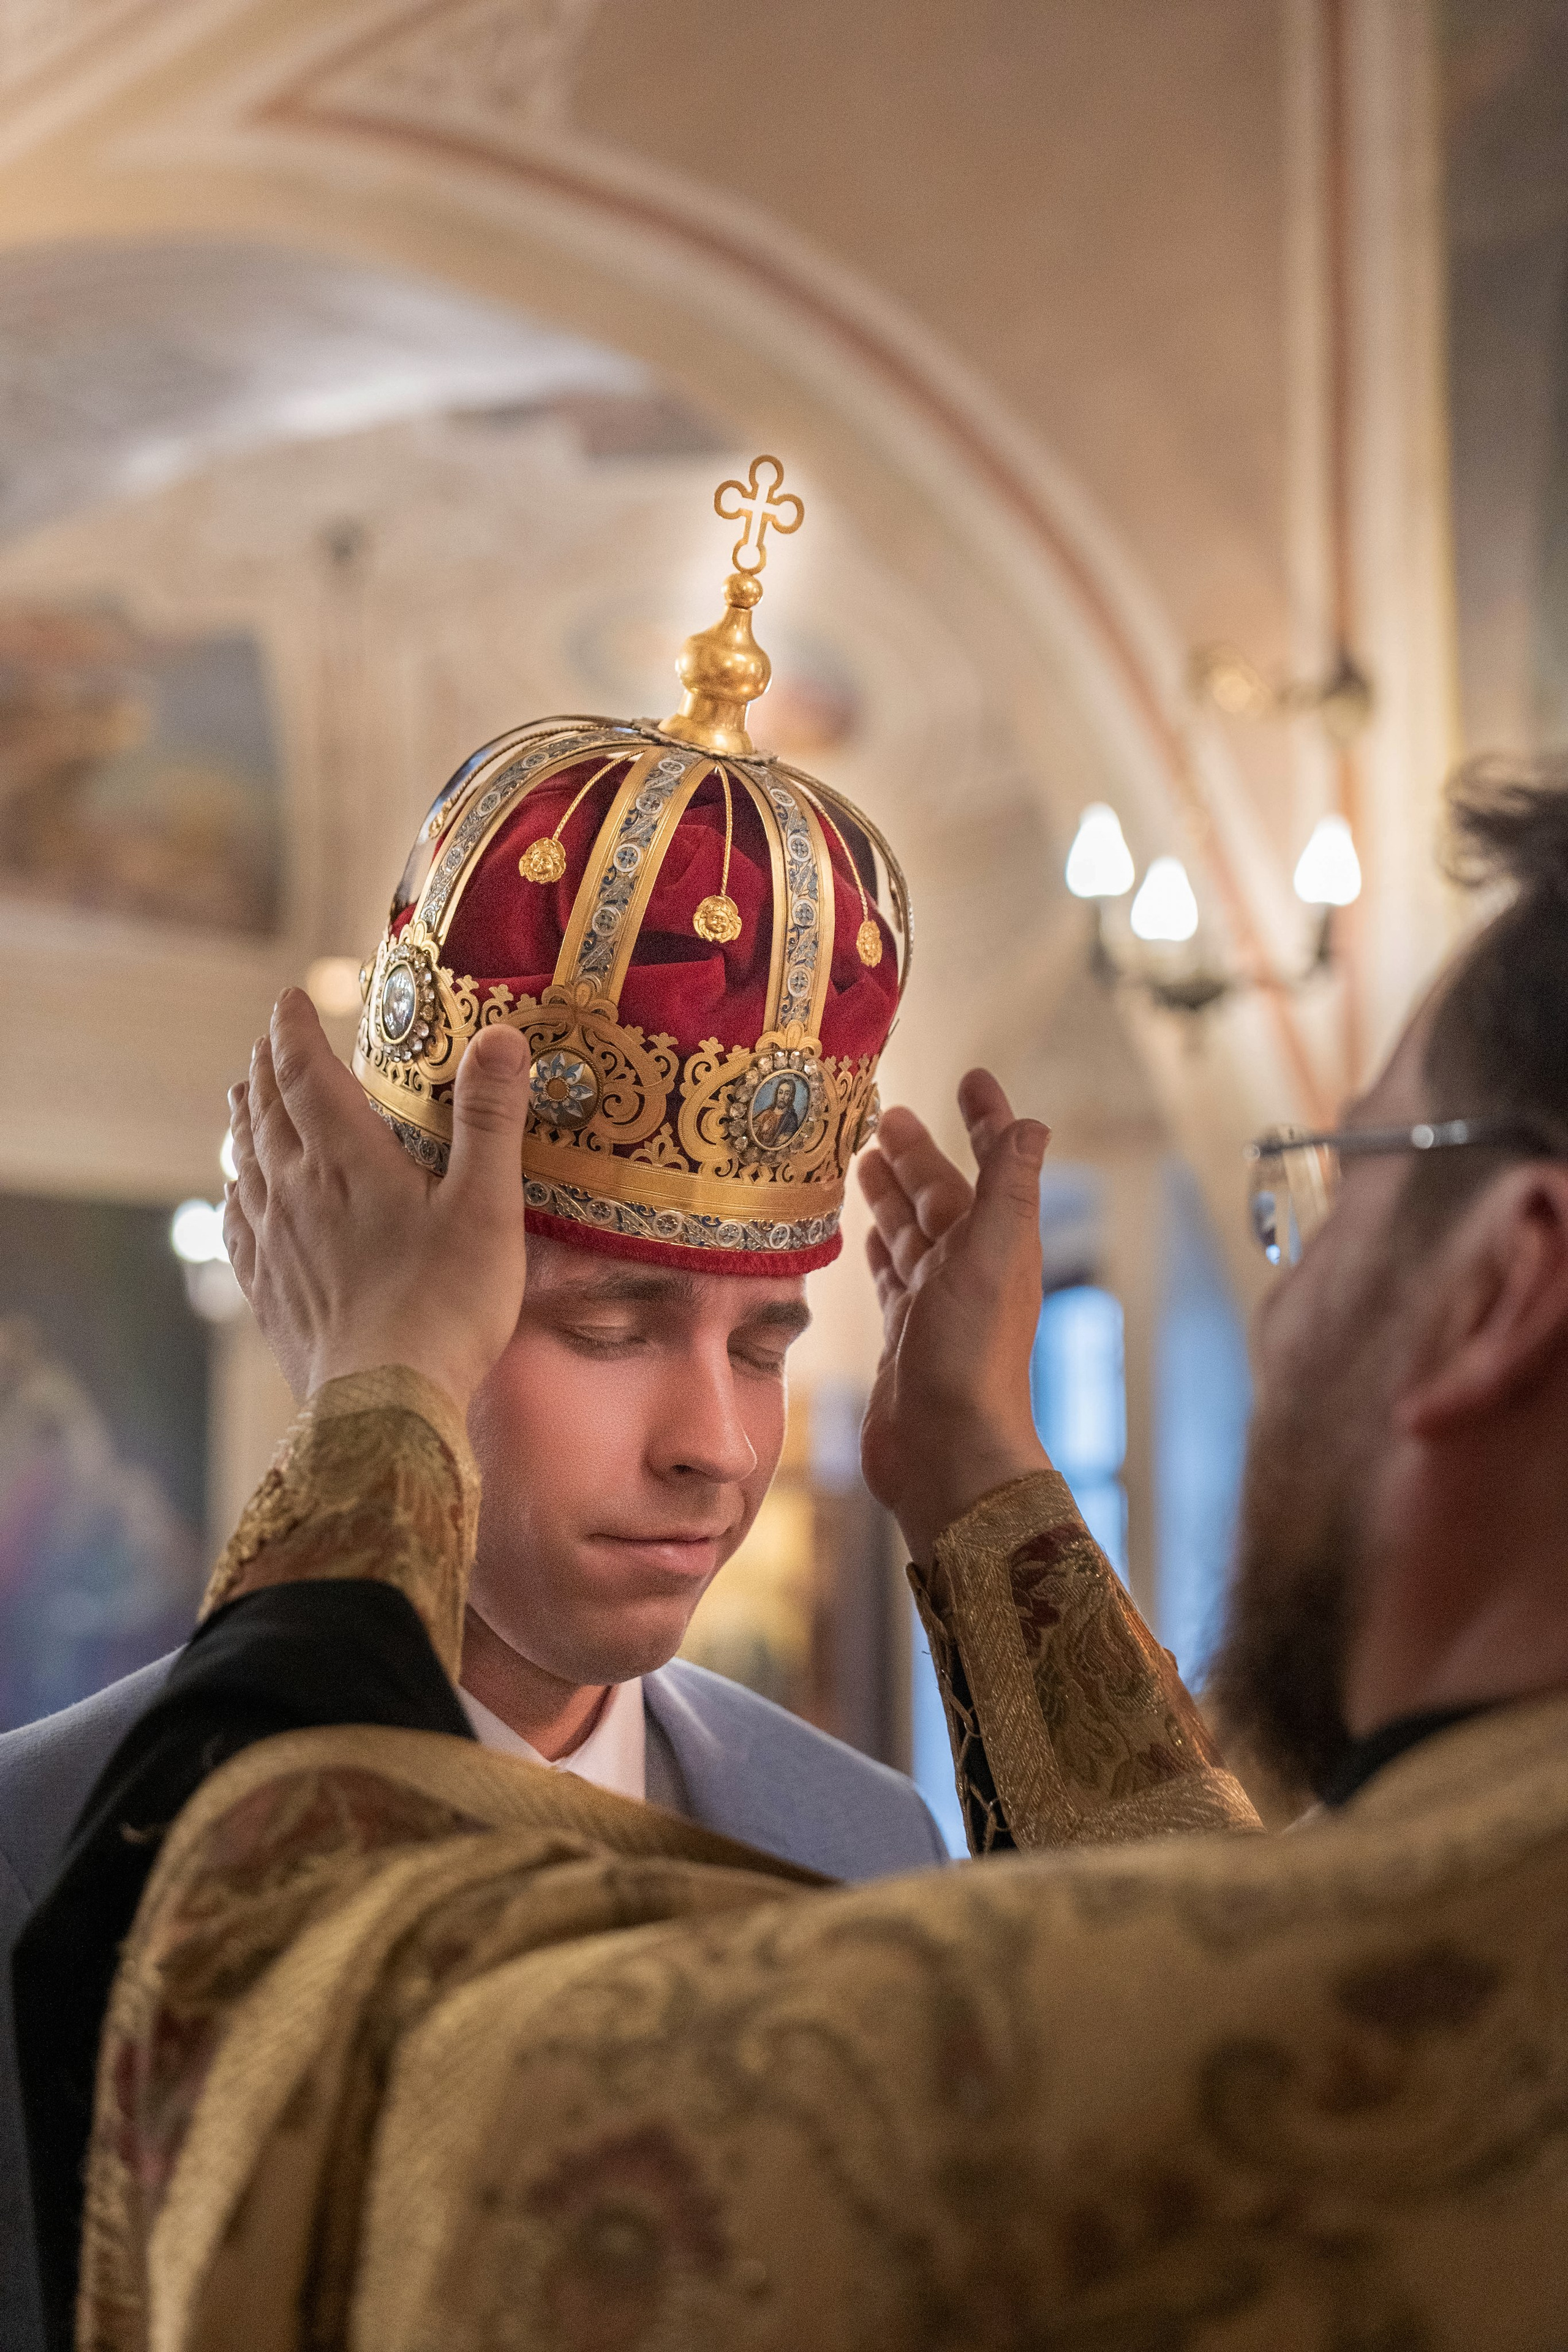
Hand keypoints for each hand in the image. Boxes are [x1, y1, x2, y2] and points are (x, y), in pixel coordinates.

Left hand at [224, 989, 530, 1412]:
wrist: (384, 1403)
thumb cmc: (446, 1304)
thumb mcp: (487, 1206)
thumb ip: (491, 1118)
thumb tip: (502, 1035)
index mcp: (345, 1160)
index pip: (304, 1074)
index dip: (294, 1030)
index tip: (290, 999)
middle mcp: (295, 1190)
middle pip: (266, 1111)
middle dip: (268, 1068)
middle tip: (271, 1042)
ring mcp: (274, 1241)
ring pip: (246, 1161)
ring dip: (247, 1121)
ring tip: (248, 1099)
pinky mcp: (268, 1287)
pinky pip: (239, 1221)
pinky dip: (238, 1189)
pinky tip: (242, 1192)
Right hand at [858, 1070, 1051, 1563]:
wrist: (948, 1452)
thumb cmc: (973, 1353)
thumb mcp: (997, 1252)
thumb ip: (1012, 1185)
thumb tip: (1032, 1123)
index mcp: (999, 1242)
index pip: (991, 1163)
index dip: (983, 1120)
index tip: (971, 1079)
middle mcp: (970, 1268)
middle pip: (939, 1194)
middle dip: (917, 1153)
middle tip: (884, 1113)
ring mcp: (935, 1304)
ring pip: (909, 1233)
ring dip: (891, 1196)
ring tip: (861, 1161)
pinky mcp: (904, 1338)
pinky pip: (888, 1278)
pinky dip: (876, 1250)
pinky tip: (863, 1237)